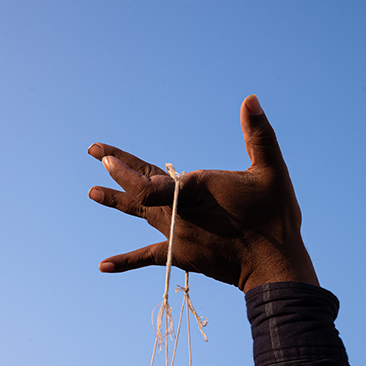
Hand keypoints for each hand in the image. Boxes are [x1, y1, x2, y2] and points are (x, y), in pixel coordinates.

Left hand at [87, 95, 318, 292]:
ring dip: (115, 201)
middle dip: (115, 171)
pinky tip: (102, 265)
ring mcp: (176, 235)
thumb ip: (258, 134)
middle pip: (139, 190)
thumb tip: (251, 99)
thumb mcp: (271, 170)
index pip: (148, 179)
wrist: (274, 266)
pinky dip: (125, 261)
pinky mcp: (180, 254)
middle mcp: (178, 213)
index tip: (104, 156)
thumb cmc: (274, 216)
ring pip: (140, 214)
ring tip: (90, 192)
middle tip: (94, 151)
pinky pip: (147, 256)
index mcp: (193, 190)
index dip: (124, 168)